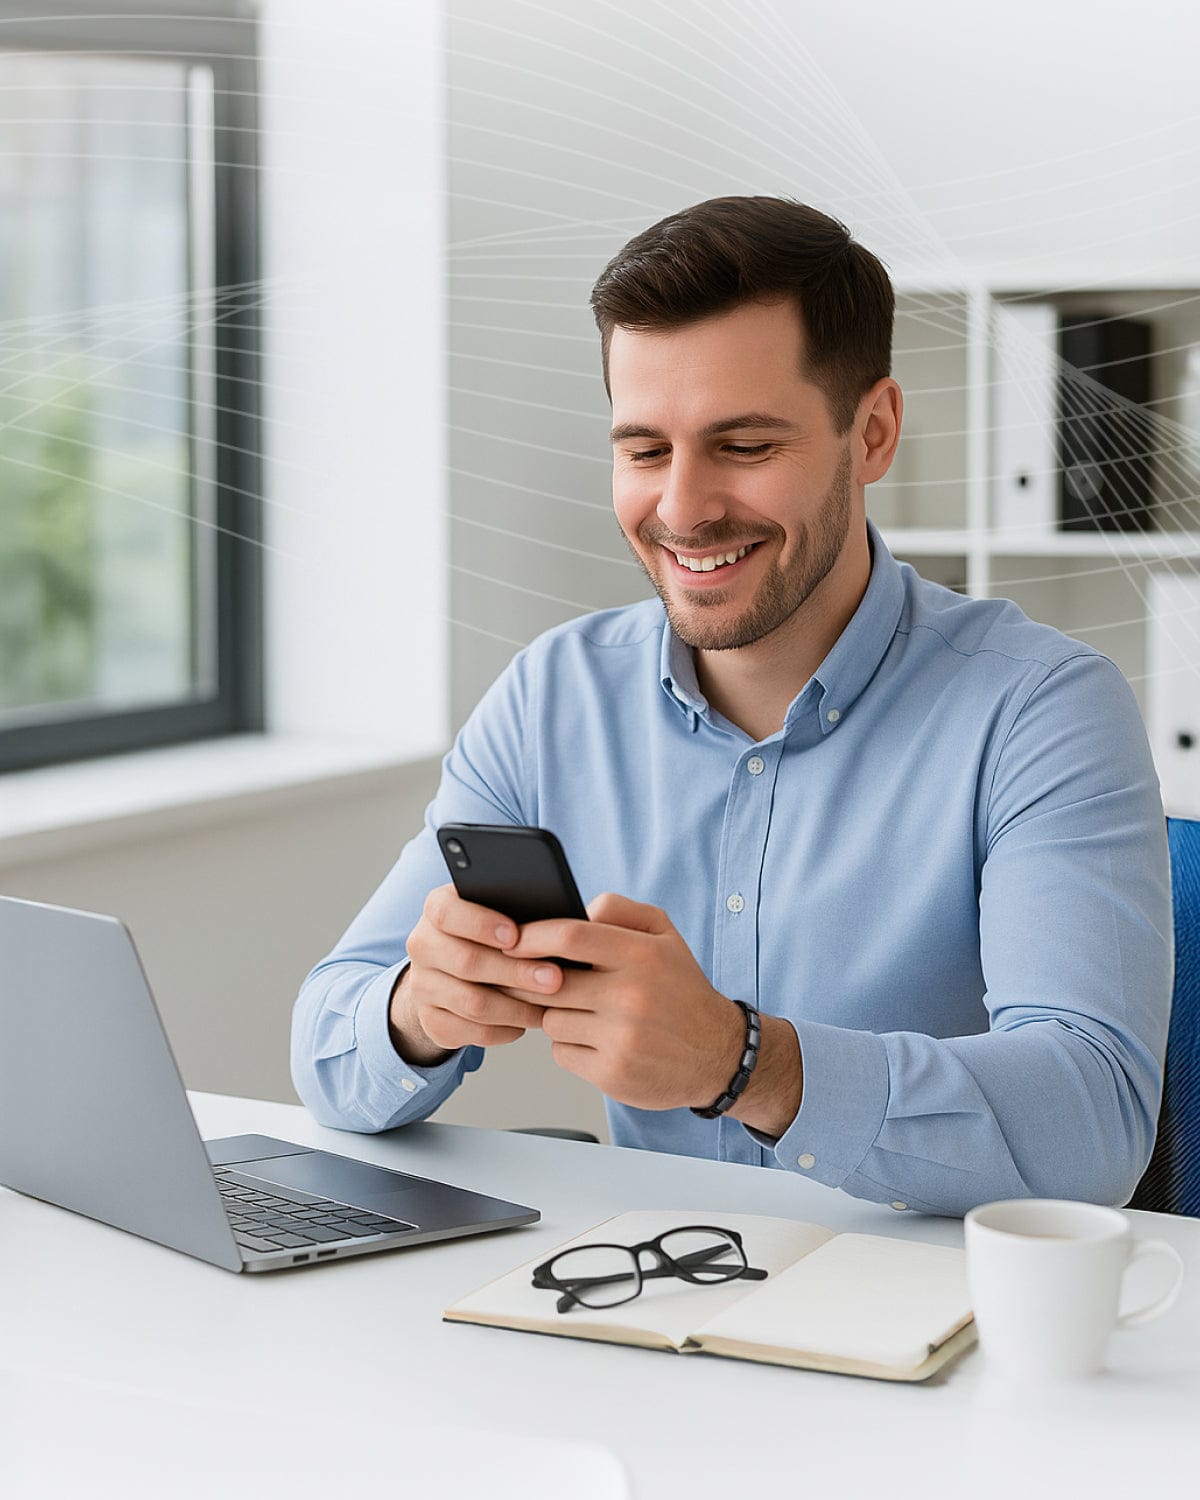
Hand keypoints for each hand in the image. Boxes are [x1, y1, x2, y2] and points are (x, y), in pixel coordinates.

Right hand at [389, 883, 564, 1064]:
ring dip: (517, 1007)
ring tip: (550, 1005)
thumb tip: (564, 917)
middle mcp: (423, 946)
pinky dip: (505, 1029)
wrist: (452, 974)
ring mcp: (423, 986)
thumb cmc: (490, 937)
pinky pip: (472, 1031)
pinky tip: (528, 1021)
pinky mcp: (432, 1021)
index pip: (447, 912)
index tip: (516, 936)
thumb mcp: (499, 913)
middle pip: (467, 961)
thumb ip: (521, 910)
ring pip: (473, 1003)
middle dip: (516, 972)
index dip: (480, 924)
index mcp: (437, 910)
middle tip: (555, 978)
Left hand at [506, 893, 747, 1111]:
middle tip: (533, 980)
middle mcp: (632, 996)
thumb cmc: (682, 990)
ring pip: (551, 1020)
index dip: (532, 936)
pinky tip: (593, 1039)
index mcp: (642, 955)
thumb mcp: (665, 935)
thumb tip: (577, 909)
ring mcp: (621, 1039)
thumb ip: (620, 910)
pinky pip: (561, 1053)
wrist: (717, 1054)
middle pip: (550, 983)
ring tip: (582, 1012)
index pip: (570, 936)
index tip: (512, 940)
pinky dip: (568, 1045)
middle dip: (531, 981)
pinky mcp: (612, 1074)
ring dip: (555, 1015)